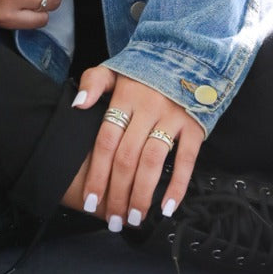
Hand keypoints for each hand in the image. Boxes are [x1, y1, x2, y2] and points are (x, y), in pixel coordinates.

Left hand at [73, 68, 203, 229]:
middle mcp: (148, 107)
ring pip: (153, 162)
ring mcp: (172, 117)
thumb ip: (93, 83)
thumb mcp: (115, 68)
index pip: (106, 141)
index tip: (91, 201)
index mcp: (125, 95)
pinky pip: (186, 160)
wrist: (186, 53)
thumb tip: (78, 104)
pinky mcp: (194, 125)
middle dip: (118, 193)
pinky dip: (177, 185)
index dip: (98, 174)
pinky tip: (167, 207)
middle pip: (128, 157)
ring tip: (135, 217)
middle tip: (113, 220)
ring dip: (143, 194)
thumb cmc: (145, 70)